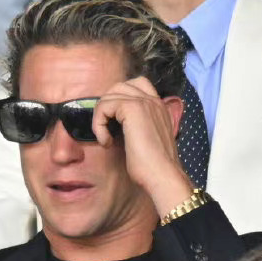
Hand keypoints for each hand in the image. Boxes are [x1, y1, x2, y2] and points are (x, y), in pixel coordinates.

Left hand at [90, 76, 191, 214]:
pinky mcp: (133, 109)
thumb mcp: (143, 139)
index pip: (136, 86)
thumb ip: (134, 126)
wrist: (162, 174)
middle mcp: (153, 101)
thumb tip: (113, 123)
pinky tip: (107, 142)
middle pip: (119, 86)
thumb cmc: (152, 165)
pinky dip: (99, 124)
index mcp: (158, 107)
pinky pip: (104, 106)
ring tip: (106, 138)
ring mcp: (145, 103)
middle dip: (106, 106)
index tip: (114, 126)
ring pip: (110, 95)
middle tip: (106, 129)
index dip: (117, 102)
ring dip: (101, 117)